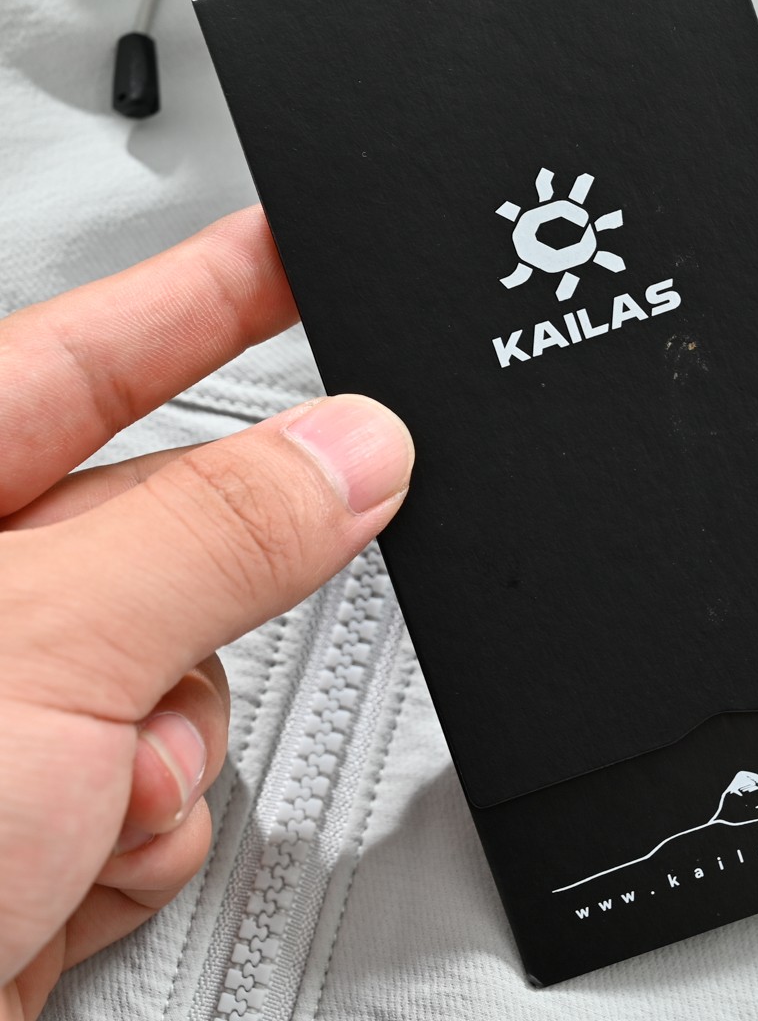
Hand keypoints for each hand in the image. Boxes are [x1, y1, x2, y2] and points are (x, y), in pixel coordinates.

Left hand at [0, 207, 413, 1019]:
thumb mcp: (30, 654)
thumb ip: (216, 532)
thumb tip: (355, 452)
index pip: (85, 352)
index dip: (209, 292)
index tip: (297, 253)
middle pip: (160, 536)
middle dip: (211, 596)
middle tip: (272, 581)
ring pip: (175, 681)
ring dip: (172, 751)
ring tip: (95, 812)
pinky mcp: (16, 834)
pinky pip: (151, 792)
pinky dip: (141, 837)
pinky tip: (73, 873)